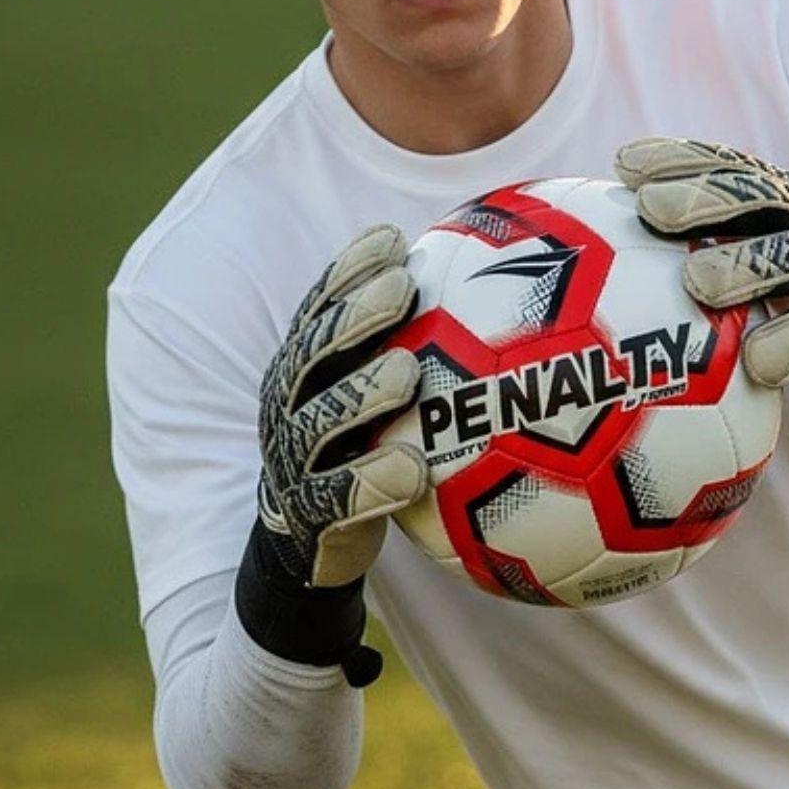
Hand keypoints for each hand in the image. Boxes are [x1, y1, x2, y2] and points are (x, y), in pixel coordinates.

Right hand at [257, 224, 426, 587]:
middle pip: (311, 353)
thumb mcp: (382, 408)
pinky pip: (334, 498)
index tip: (393, 239)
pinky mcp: (306, 517)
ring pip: (316, 422)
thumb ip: (421, 359)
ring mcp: (290, 463)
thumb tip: (500, 305)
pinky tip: (414, 470)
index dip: (348, 273)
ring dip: (362, 393)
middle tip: (403, 288)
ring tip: (409, 370)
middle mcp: (288, 409)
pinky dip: (371, 482)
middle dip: (354, 316)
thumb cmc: (363, 458)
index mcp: (302, 374)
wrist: (313, 549)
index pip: (318, 311)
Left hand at [615, 137, 788, 388]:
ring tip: (696, 285)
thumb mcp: (761, 253)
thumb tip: (608, 264)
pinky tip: (759, 365)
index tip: (624, 164)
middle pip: (758, 196)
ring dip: (745, 266)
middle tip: (652, 209)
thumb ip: (702, 250)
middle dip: (704, 198)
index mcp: (782, 194)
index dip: (679, 158)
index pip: (727, 166)